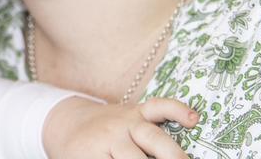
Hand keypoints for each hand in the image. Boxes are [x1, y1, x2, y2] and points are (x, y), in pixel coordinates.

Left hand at [42, 96, 198, 158]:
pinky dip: (177, 110)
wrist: (67, 122)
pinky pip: (159, 106)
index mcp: (94, 154)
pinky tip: (193, 119)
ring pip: (153, 136)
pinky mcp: (138, 111)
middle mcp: (112, 136)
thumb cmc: (78, 154)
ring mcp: (127, 121)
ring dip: (172, 156)